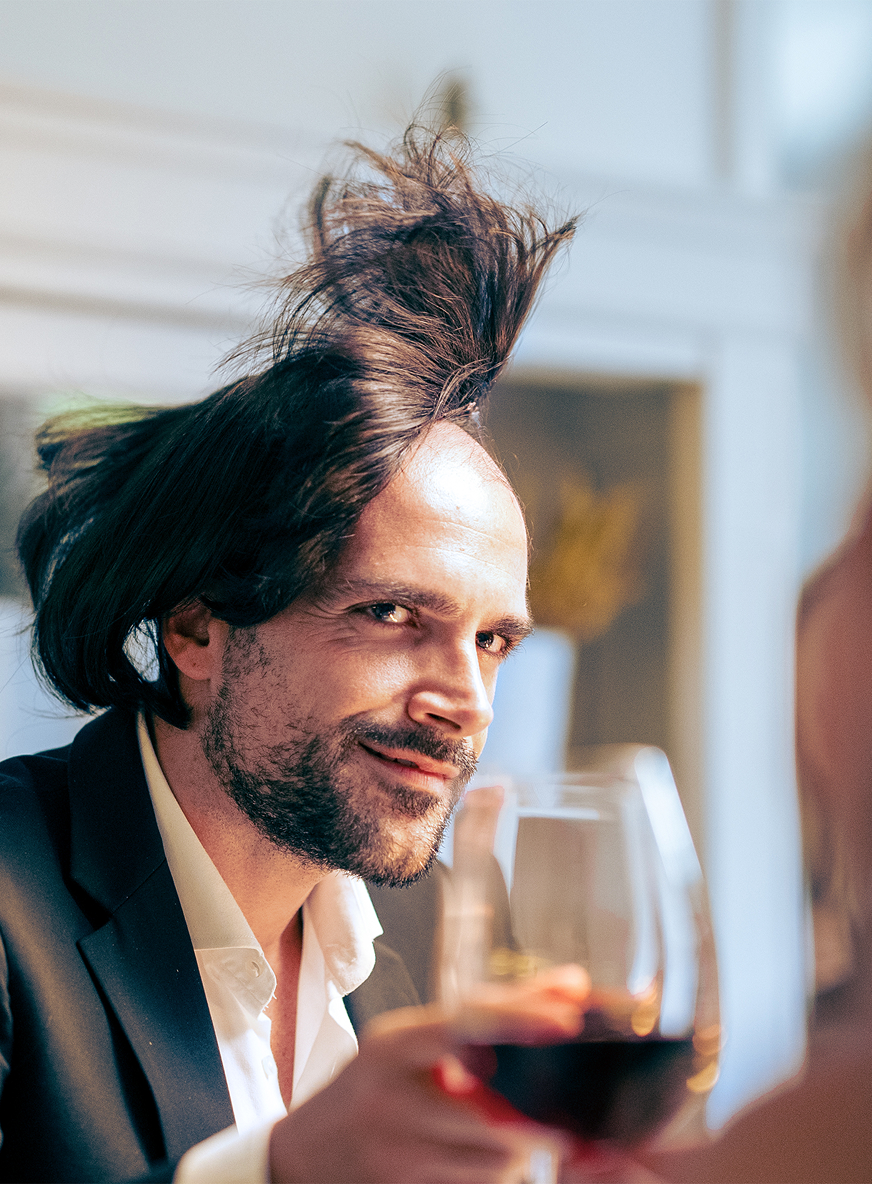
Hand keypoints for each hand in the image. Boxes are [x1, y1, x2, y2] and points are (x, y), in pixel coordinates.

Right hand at [269, 966, 589, 1183]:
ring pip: (492, 1155)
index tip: (566, 1017)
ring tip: (522, 1129)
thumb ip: (485, 1014)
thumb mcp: (411, 1039)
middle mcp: (393, 1093)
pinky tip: (493, 1154)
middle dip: (536, 1113)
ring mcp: (398, 1148)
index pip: (464, 1021)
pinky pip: (477, 1181)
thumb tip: (570, 985)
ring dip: (520, 1145)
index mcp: (394, 1043)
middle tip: (568, 1108)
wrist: (307, 1154)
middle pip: (487, 1107)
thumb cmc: (373, 1083)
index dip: (520, 1018)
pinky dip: (498, 1169)